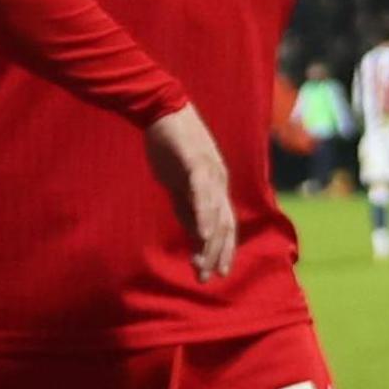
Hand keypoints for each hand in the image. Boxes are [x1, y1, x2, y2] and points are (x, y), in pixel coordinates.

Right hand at [143, 106, 239, 280]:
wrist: (162, 110)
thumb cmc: (171, 147)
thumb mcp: (179, 185)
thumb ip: (189, 208)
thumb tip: (196, 236)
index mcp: (216, 186)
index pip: (226, 225)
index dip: (224, 250)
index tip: (218, 274)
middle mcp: (219, 181)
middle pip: (224, 225)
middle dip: (217, 254)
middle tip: (207, 278)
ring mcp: (210, 171)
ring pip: (215, 214)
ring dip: (211, 243)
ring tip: (204, 265)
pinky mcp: (195, 162)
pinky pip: (202, 194)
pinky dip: (204, 216)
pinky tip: (202, 236)